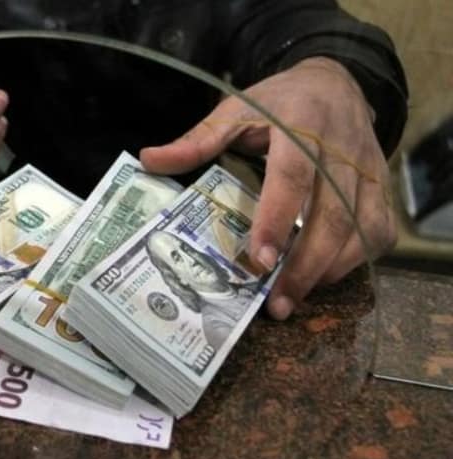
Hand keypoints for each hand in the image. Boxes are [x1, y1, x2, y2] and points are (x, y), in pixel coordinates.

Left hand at [140, 57, 395, 319]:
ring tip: (293, 299)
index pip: (292, 177)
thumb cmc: (279, 101)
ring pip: (359, 229)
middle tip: (277, 304)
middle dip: (305, 265)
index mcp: (302, 125)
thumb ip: (197, 139)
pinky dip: (355, 260)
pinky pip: (378, 231)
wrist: (336, 83)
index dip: (277, 219)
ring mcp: (369, 171)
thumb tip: (148, 160)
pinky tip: (323, 276)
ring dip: (329, 270)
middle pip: (332, 215)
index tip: (260, 259)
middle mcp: (342, 150)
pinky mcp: (382, 187)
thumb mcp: (236, 110)